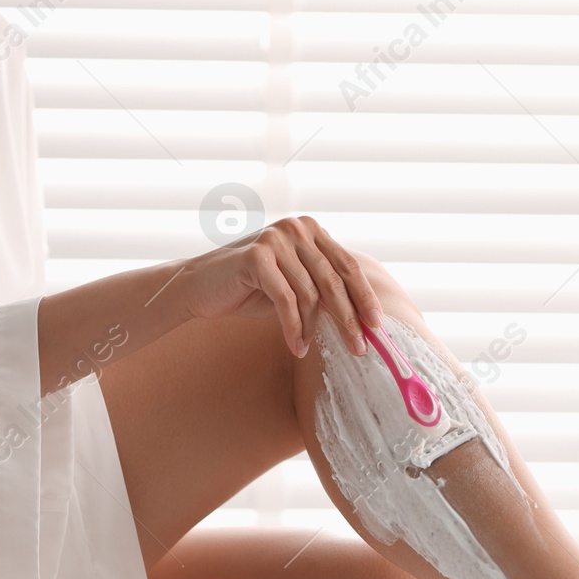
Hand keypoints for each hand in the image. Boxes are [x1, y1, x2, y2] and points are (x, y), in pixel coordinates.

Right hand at [181, 216, 383, 357]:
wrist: (200, 287)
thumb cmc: (250, 289)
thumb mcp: (294, 285)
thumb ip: (323, 289)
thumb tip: (364, 319)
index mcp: (310, 230)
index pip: (347, 266)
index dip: (365, 297)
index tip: (378, 326)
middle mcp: (296, 229)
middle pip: (334, 281)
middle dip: (349, 319)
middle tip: (359, 348)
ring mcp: (276, 239)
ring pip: (311, 295)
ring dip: (312, 329)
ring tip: (308, 349)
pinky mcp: (257, 257)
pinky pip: (287, 301)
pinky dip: (293, 328)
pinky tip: (295, 346)